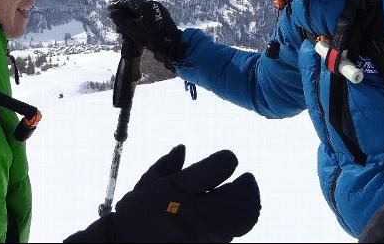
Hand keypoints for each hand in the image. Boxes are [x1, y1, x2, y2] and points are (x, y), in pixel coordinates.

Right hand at [108, 0, 184, 67]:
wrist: (173, 45)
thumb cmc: (152, 39)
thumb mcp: (133, 31)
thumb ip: (121, 20)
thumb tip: (113, 12)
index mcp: (146, 6)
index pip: (128, 1)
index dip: (118, 3)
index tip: (109, 6)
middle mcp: (152, 4)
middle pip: (134, 3)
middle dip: (123, 7)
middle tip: (114, 9)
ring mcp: (158, 9)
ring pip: (140, 8)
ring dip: (130, 12)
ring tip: (122, 19)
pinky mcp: (162, 14)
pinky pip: (146, 12)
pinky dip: (138, 15)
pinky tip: (133, 22)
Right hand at [114, 145, 259, 241]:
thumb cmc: (134, 214)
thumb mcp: (145, 184)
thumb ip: (166, 165)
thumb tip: (182, 148)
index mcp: (176, 189)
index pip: (219, 167)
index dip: (227, 160)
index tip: (228, 160)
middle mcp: (192, 213)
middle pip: (239, 195)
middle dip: (248, 185)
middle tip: (248, 179)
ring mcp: (201, 236)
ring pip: (242, 219)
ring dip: (249, 204)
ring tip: (248, 197)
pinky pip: (231, 235)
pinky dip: (238, 224)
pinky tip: (236, 216)